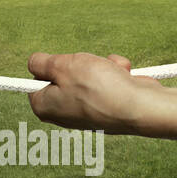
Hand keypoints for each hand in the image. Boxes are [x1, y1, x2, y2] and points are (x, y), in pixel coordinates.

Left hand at [27, 52, 162, 134]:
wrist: (142, 107)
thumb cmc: (98, 87)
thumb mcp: (62, 65)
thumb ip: (41, 63)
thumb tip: (34, 63)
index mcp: (44, 107)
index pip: (34, 82)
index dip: (49, 67)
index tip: (62, 64)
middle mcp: (63, 114)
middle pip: (64, 76)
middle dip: (80, 64)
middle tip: (87, 65)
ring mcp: (87, 112)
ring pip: (89, 75)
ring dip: (102, 65)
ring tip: (111, 70)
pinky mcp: (108, 108)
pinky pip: (107, 83)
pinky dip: (116, 75)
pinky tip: (124, 76)